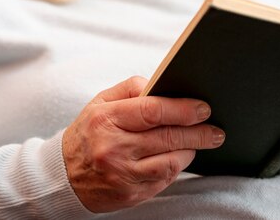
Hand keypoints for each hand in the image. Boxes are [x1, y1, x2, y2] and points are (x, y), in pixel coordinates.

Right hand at [62, 76, 224, 212]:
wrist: (63, 175)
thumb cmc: (89, 132)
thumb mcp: (102, 102)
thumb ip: (132, 88)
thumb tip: (163, 85)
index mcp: (106, 120)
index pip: (153, 111)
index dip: (183, 109)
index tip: (203, 109)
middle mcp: (113, 148)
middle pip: (167, 138)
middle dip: (198, 133)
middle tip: (215, 131)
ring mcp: (121, 175)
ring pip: (171, 162)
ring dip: (190, 152)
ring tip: (199, 143)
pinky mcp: (129, 195)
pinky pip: (164, 180)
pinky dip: (176, 168)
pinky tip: (180, 158)